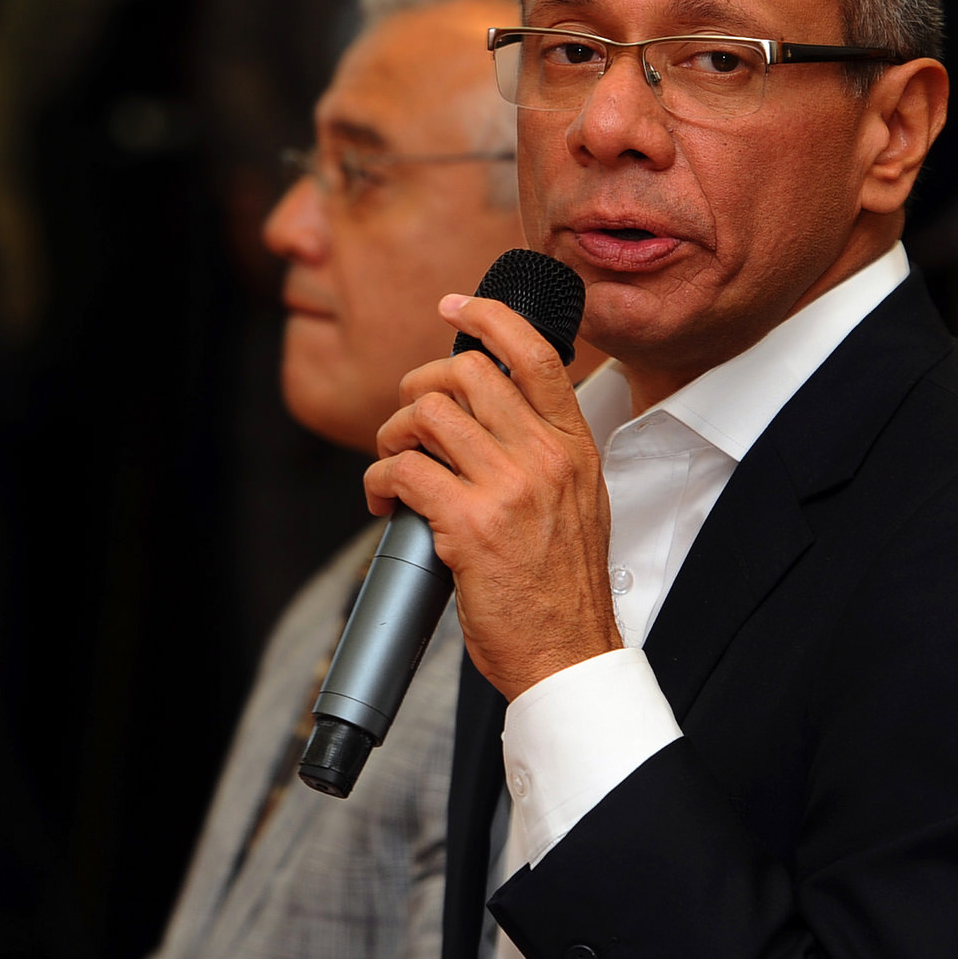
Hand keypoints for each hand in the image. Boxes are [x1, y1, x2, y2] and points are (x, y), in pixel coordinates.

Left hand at [364, 293, 621, 700]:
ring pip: (424, 415)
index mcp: (573, 445)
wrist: (569, 653)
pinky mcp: (468, 526)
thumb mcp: (579, 498)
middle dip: (417, 388)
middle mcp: (544, 457)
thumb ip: (543, 447)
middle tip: (406, 423)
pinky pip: (403, 471)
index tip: (454, 305)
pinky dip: (378, 480)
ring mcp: (508, 489)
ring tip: (391, 465)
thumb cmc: (562, 583)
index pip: (535, 353)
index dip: (487, 315)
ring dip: (391, 435)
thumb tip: (487, 406)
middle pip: (464, 373)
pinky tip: (383, 500)